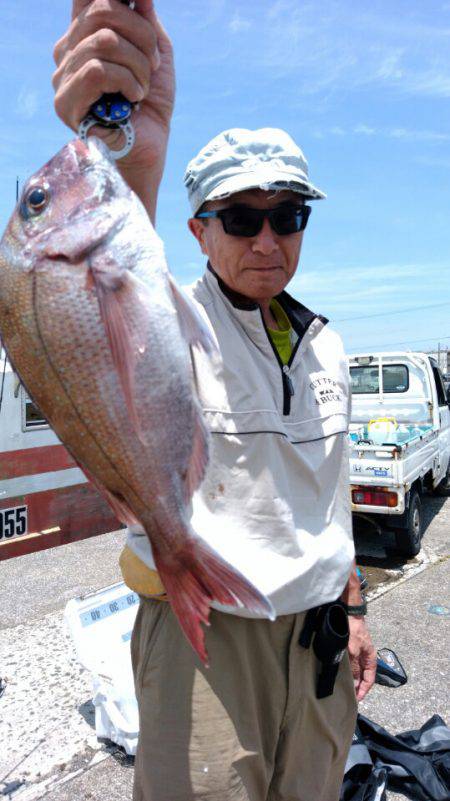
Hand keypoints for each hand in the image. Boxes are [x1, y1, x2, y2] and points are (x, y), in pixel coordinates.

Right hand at [52, 0, 174, 177]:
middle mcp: (68, 51)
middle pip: (101, 11)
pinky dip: (126, 81)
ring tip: (143, 88)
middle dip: (141, 34)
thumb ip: (146, 21)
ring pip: (103, 42)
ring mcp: (63, 76)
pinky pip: (98, 71)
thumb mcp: (155, 54)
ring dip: (138, 65)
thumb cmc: (150, 104)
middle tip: (153, 63)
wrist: (150, 148)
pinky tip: (133, 98)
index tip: (139, 3)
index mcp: (84, 35)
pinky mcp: (65, 102)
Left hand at [347, 616, 376, 701]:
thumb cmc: (354, 631)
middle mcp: (366, 657)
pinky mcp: (351, 648)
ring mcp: (358, 652)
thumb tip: (354, 684)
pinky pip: (351, 664)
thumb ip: (354, 667)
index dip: (364, 690)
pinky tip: (341, 674)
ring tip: (345, 688)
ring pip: (356, 670)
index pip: (370, 679)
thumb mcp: (353, 650)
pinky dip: (347, 671)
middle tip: (350, 696)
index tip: (357, 699)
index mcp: (370, 658)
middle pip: (363, 676)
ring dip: (352, 679)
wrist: (349, 613)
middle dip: (358, 687)